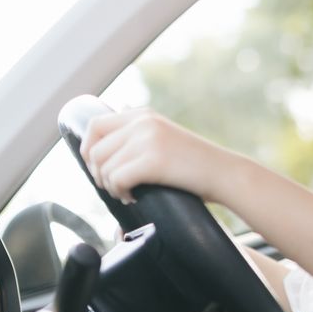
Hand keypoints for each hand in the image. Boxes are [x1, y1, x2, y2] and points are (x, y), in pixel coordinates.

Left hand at [80, 108, 232, 203]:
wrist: (224, 173)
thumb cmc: (194, 163)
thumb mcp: (164, 136)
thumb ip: (139, 130)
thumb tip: (114, 119)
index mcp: (142, 114)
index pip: (95, 125)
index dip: (88, 150)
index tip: (99, 169)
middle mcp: (142, 122)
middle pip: (94, 149)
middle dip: (98, 174)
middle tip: (115, 187)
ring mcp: (147, 139)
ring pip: (103, 167)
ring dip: (110, 186)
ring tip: (128, 193)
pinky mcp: (153, 160)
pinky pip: (116, 179)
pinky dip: (120, 193)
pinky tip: (135, 197)